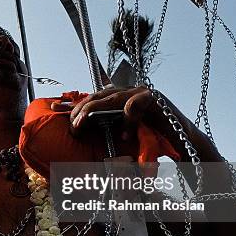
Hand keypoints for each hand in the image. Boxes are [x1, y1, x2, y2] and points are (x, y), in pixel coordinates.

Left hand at [51, 85, 220, 161]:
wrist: (183, 144)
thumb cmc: (152, 142)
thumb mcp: (122, 136)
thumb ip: (105, 131)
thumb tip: (81, 135)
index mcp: (118, 98)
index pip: (91, 96)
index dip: (71, 102)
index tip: (52, 108)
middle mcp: (128, 91)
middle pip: (96, 95)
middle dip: (80, 110)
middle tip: (72, 126)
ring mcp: (141, 92)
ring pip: (110, 97)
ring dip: (94, 112)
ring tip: (82, 125)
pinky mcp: (154, 98)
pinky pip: (133, 105)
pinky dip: (127, 120)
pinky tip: (123, 134)